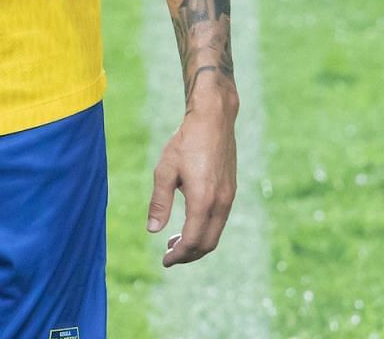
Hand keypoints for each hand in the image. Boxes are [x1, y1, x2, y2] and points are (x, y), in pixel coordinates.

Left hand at [148, 98, 238, 265]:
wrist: (213, 121)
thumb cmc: (185, 143)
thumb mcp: (164, 171)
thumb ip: (159, 202)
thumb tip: (153, 231)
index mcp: (203, 201)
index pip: (193, 240)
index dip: (179, 255)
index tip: (165, 262)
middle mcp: (221, 203)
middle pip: (208, 243)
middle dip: (189, 254)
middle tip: (169, 256)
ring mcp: (229, 198)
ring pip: (216, 233)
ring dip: (197, 243)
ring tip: (175, 242)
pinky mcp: (230, 191)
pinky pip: (219, 221)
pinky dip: (205, 230)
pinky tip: (189, 224)